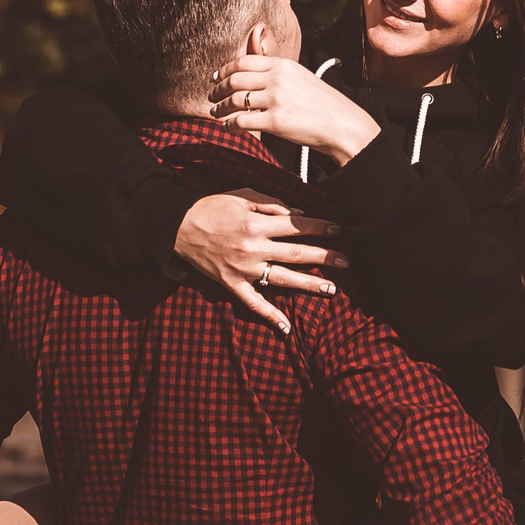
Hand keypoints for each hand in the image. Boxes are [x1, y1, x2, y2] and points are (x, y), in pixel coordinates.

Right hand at [175, 188, 346, 333]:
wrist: (177, 228)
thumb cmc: (211, 208)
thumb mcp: (241, 196)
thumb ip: (271, 203)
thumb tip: (298, 213)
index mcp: (256, 224)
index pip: (297, 226)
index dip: (320, 227)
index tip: (339, 230)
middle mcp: (253, 248)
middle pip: (297, 253)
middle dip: (325, 256)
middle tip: (347, 261)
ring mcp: (243, 269)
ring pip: (282, 279)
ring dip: (309, 284)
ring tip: (332, 289)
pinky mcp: (231, 284)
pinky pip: (253, 303)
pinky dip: (270, 316)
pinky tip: (286, 328)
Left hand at [210, 55, 382, 163]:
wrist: (342, 124)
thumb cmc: (322, 104)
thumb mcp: (301, 77)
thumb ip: (277, 73)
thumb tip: (250, 73)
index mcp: (283, 65)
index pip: (244, 61)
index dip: (224, 70)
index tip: (215, 78)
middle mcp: (277, 79)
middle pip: (234, 80)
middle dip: (217, 89)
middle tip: (211, 97)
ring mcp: (275, 100)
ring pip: (234, 101)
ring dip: (219, 108)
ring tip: (215, 113)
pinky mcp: (274, 122)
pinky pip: (241, 121)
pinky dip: (229, 125)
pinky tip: (227, 127)